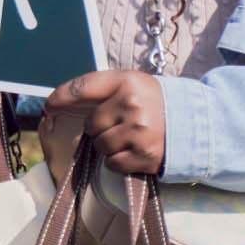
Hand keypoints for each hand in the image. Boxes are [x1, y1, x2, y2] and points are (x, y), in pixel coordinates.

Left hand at [45, 70, 165, 175]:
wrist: (194, 123)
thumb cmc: (154, 102)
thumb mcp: (132, 84)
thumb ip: (102, 90)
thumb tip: (59, 102)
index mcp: (126, 82)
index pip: (83, 87)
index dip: (62, 97)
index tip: (50, 105)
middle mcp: (132, 105)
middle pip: (91, 124)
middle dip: (99, 127)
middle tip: (119, 123)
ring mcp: (139, 132)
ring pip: (100, 145)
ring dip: (108, 145)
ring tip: (128, 137)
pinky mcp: (144, 156)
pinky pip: (112, 163)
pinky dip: (118, 160)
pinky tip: (133, 150)